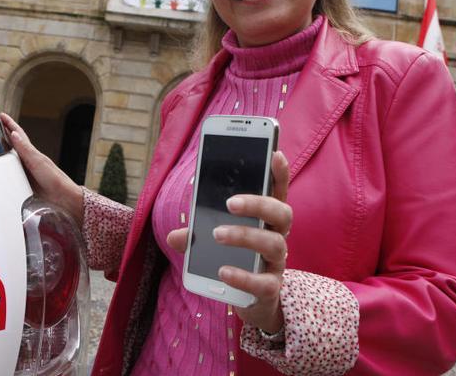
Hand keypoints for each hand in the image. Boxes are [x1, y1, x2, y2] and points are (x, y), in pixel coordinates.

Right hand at [0, 113, 83, 226]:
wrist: (61, 197)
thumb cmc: (54, 178)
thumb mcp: (37, 162)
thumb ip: (25, 149)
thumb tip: (13, 134)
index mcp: (30, 152)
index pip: (17, 134)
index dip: (9, 124)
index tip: (1, 115)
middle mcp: (27, 160)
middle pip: (12, 144)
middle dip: (3, 134)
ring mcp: (25, 170)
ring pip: (11, 157)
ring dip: (3, 150)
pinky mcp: (24, 182)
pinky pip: (11, 171)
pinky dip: (4, 167)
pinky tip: (1, 169)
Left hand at [166, 150, 290, 333]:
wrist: (252, 302)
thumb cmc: (236, 259)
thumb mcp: (215, 242)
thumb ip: (197, 235)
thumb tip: (174, 235)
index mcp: (266, 219)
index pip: (278, 191)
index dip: (279, 172)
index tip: (274, 153)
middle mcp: (278, 237)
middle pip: (281, 213)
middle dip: (257, 203)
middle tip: (230, 202)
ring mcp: (277, 263)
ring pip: (272, 244)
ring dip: (244, 235)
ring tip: (217, 235)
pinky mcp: (270, 289)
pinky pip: (262, 282)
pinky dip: (242, 276)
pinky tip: (223, 271)